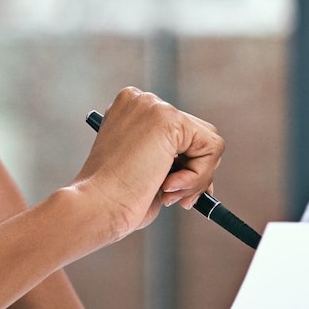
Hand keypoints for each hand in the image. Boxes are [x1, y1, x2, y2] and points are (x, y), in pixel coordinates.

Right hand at [67, 87, 224, 240]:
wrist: (97, 207)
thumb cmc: (115, 200)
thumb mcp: (146, 172)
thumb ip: (173, 162)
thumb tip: (209, 169)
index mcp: (129, 111)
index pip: (177, 132)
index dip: (183, 164)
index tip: (170, 190)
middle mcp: (140, 101)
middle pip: (196, 133)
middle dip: (195, 171)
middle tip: (178, 199)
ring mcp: (153, 106)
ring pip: (207, 140)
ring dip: (197, 176)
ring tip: (167, 194)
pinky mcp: (169, 118)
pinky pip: (212, 147)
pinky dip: (200, 175)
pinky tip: (169, 185)